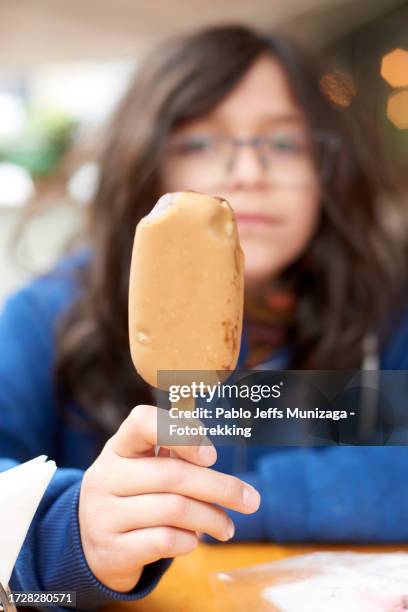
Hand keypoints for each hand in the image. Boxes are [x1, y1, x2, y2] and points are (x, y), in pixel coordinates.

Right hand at [78, 404, 259, 591]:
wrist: (94, 545)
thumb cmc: (135, 496)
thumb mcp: (148, 468)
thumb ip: (177, 454)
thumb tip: (209, 454)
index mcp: (119, 448)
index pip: (142, 421)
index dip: (181, 433)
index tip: (211, 455)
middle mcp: (105, 476)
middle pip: (173, 474)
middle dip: (220, 488)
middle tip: (250, 501)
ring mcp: (102, 514)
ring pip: (173, 510)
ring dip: (211, 519)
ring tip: (227, 527)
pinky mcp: (111, 550)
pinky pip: (163, 541)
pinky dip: (189, 541)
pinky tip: (194, 541)